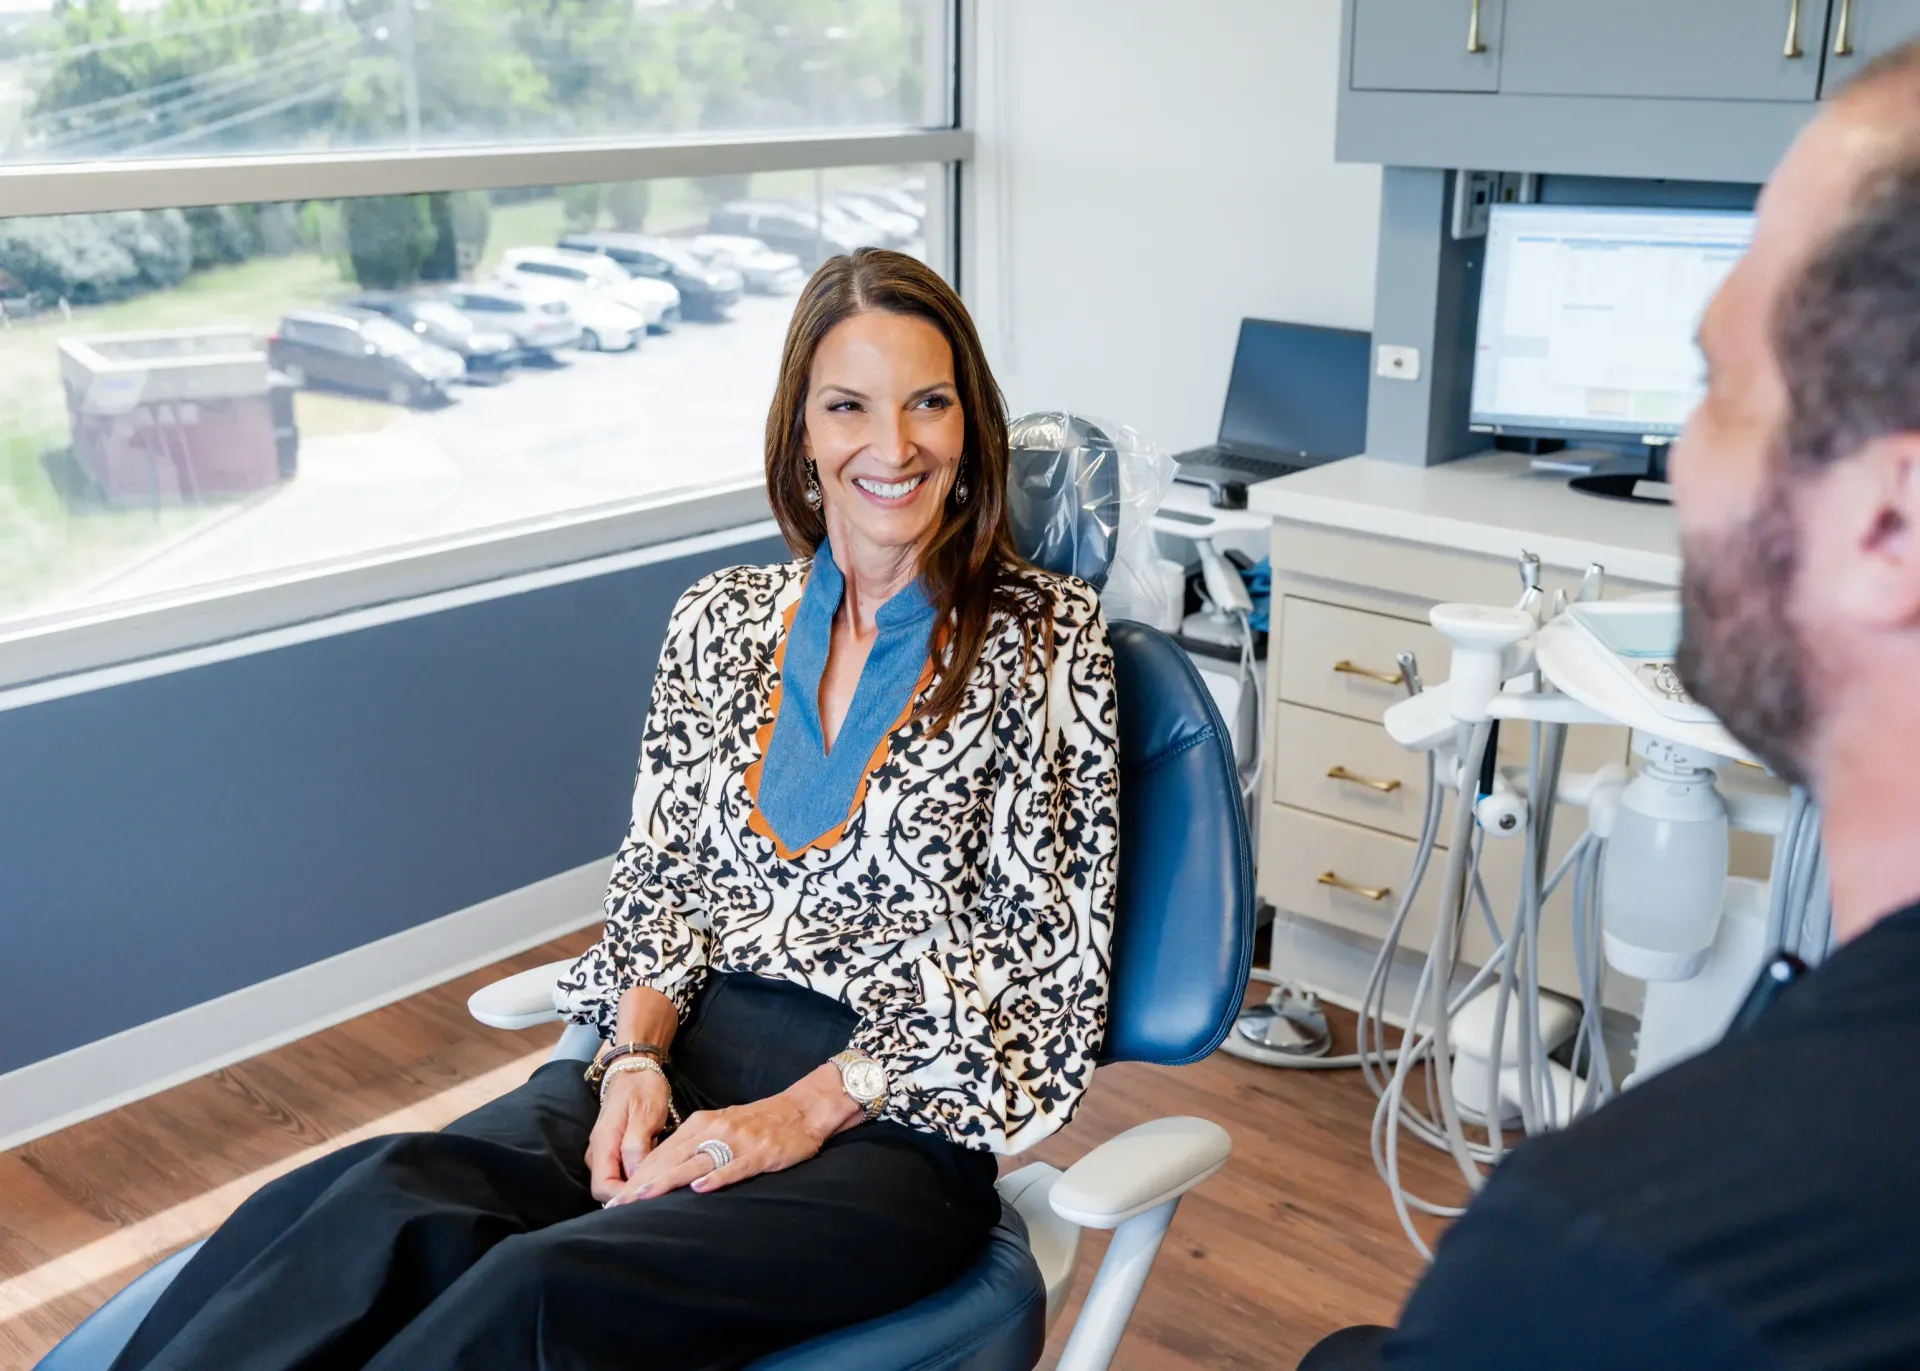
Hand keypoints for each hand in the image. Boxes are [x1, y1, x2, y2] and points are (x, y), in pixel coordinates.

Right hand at [585, 1068, 673, 1203]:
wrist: (637, 1067)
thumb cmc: (642, 1088)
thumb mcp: (644, 1115)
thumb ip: (636, 1147)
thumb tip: (636, 1177)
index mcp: (603, 1144)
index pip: (602, 1187)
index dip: (622, 1198)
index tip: (646, 1200)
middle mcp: (599, 1151)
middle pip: (608, 1187)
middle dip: (631, 1195)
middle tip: (659, 1195)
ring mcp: (606, 1150)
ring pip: (617, 1179)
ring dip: (636, 1184)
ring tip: (662, 1185)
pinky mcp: (615, 1147)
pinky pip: (623, 1169)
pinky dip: (638, 1173)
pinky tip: (658, 1171)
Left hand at [606, 1065, 862, 1204]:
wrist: (801, 1110)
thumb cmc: (758, 1124)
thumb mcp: (721, 1128)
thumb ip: (694, 1147)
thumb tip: (663, 1173)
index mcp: (701, 1124)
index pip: (661, 1153)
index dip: (636, 1176)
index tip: (615, 1198)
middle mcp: (713, 1130)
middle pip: (670, 1159)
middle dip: (641, 1183)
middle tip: (617, 1207)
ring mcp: (736, 1141)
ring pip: (695, 1163)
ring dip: (667, 1181)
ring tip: (643, 1198)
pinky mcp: (758, 1153)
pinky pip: (734, 1167)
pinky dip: (716, 1177)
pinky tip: (700, 1188)